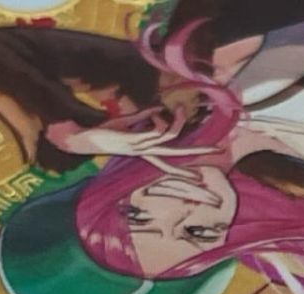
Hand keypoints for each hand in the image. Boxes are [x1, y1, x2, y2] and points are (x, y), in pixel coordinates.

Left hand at [45, 108, 206, 158]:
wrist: (84, 139)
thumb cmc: (104, 133)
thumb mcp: (127, 124)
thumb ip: (143, 117)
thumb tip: (158, 108)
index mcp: (147, 153)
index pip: (172, 164)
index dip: (188, 168)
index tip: (203, 175)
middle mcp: (147, 152)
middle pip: (178, 155)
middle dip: (198, 153)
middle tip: (218, 150)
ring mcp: (141, 146)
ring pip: (170, 138)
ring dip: (178, 123)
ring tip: (181, 109)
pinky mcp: (134, 140)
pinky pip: (155, 131)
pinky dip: (158, 119)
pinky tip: (156, 111)